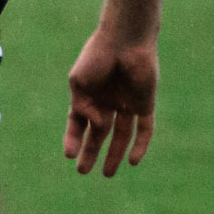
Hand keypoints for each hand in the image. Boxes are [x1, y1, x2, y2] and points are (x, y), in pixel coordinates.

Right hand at [64, 27, 157, 176]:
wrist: (124, 39)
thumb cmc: (97, 55)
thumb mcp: (78, 82)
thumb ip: (83, 107)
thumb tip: (99, 126)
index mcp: (88, 94)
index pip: (78, 122)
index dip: (73, 138)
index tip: (69, 155)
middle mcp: (107, 101)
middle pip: (99, 133)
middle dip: (91, 152)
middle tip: (83, 172)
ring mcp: (126, 103)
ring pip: (121, 135)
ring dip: (114, 154)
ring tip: (107, 174)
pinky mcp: (144, 103)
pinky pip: (144, 128)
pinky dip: (140, 145)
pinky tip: (132, 161)